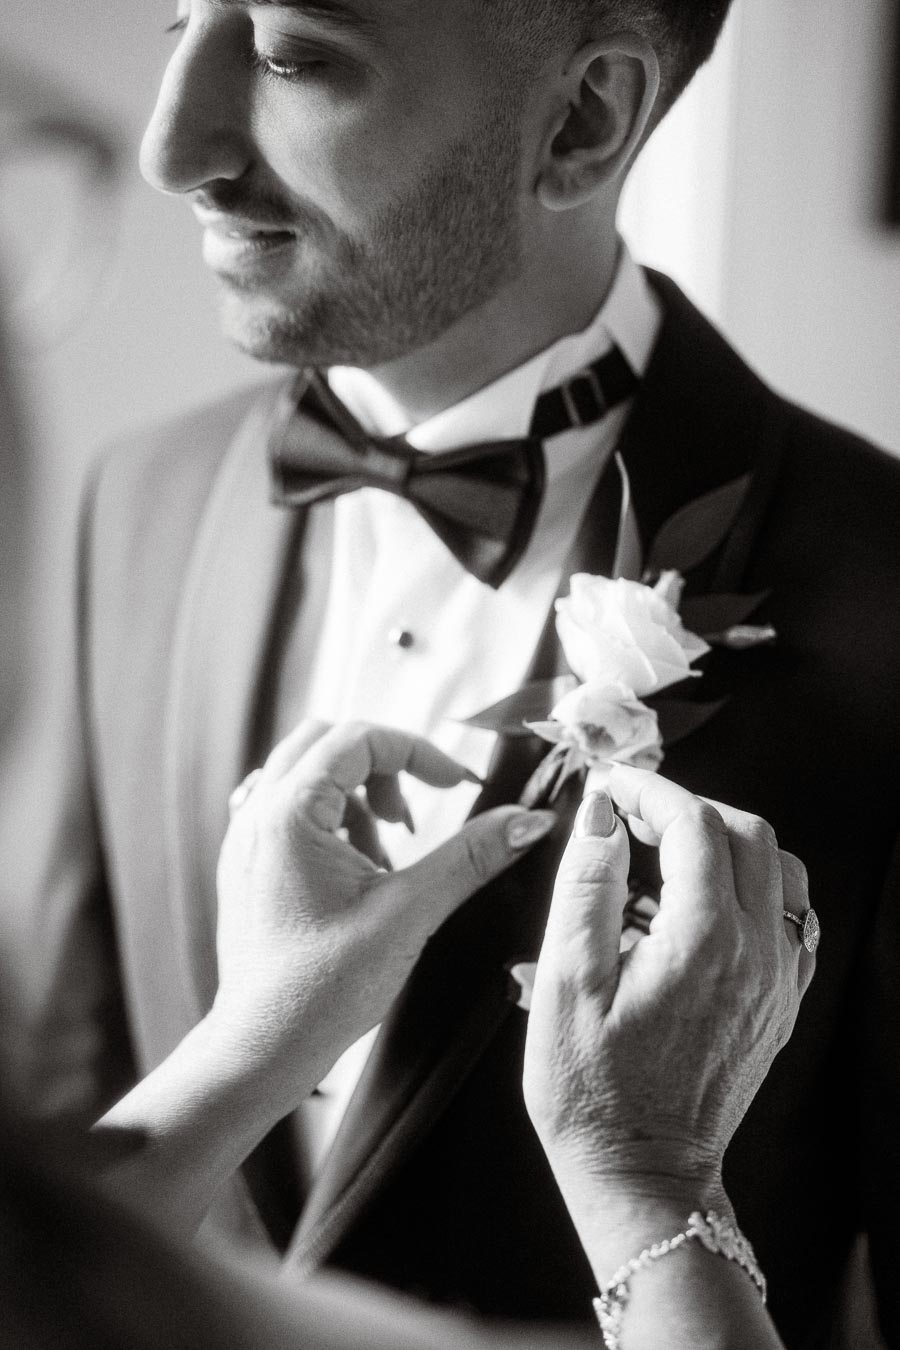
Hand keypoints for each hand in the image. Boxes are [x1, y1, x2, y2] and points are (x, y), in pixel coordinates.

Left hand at [214, 719, 555, 1107]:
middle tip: (412, 819)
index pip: (358, 738)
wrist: (262, 1052)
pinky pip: (290, 809)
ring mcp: (245, 839)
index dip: (417, 752)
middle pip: (326, 742)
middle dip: (382, 767)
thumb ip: (469, 858)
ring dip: (356, 796)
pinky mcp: (248, 865)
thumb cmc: (322, 991)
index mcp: (287, 815)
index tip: (458, 786)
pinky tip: (357, 871)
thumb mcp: (408, 914)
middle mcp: (256, 815)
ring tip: (385, 860)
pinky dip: (331, 819)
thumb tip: (529, 821)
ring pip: (307, 773)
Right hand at [522, 765, 814, 1223]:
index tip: (608, 786)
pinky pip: (787, 918)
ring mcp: (779, 980)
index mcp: (705, 941)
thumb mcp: (565, 981)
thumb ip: (587, 885)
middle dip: (686, 807)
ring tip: (663, 854)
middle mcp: (758, 953)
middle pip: (747, 833)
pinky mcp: (781, 1002)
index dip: (647, 790)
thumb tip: (600, 815)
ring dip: (724, 842)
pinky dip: (750, 887)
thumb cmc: (592, 1088)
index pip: (694, 823)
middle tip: (629, 814)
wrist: (641, 1174)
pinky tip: (698, 905)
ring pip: (779, 870)